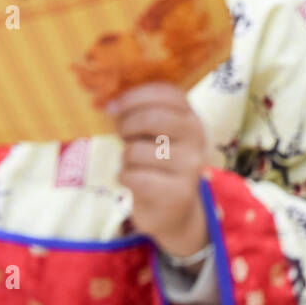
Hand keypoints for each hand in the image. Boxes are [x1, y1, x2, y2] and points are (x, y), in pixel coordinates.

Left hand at [108, 85, 208, 257]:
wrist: (175, 211)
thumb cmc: (159, 165)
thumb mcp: (158, 136)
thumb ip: (144, 115)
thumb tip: (108, 100)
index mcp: (191, 118)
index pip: (168, 94)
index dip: (136, 96)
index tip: (113, 106)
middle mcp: (197, 139)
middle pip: (152, 118)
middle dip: (126, 125)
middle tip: (121, 135)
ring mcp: (190, 167)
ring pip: (137, 150)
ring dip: (124, 157)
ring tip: (132, 164)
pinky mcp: (177, 193)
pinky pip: (133, 177)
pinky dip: (123, 177)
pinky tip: (132, 181)